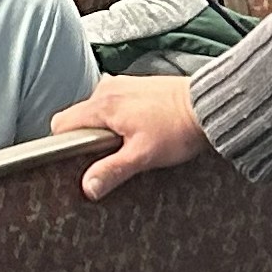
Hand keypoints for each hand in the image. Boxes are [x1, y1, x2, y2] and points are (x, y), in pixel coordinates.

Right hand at [53, 74, 210, 200]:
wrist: (209, 105)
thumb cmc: (178, 128)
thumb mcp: (143, 156)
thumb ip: (111, 170)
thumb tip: (87, 187)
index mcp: (102, 104)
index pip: (62, 124)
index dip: (64, 145)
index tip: (77, 160)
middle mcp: (108, 89)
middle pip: (79, 117)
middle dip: (87, 138)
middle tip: (109, 156)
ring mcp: (123, 84)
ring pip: (98, 111)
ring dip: (106, 129)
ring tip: (129, 144)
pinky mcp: (137, 86)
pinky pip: (115, 104)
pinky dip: (120, 119)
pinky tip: (140, 131)